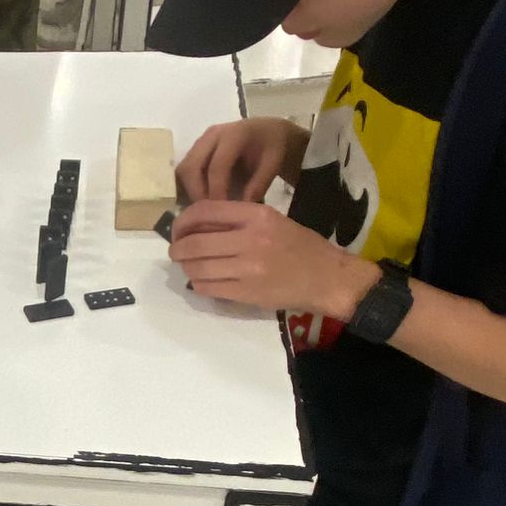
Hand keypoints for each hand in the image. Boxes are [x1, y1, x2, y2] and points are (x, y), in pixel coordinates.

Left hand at [169, 198, 377, 315]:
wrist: (328, 278)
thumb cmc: (301, 246)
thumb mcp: (272, 220)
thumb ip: (237, 220)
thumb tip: (197, 225)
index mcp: (257, 215)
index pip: (205, 211)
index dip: (183, 221)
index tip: (179, 229)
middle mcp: (250, 240)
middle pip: (195, 243)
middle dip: (178, 248)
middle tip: (176, 251)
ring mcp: (248, 269)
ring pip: (197, 268)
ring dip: (186, 268)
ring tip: (189, 267)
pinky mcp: (247, 294)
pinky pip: (208, 288)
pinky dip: (198, 284)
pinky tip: (202, 281)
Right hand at [175, 116, 301, 204]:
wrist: (268, 132)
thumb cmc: (272, 147)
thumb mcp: (273, 164)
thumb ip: (259, 185)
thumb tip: (239, 209)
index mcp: (235, 134)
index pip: (217, 166)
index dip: (216, 191)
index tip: (221, 212)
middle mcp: (213, 135)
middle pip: (192, 166)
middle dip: (197, 194)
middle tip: (208, 215)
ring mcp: (201, 141)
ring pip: (183, 169)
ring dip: (189, 192)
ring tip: (204, 210)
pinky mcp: (196, 149)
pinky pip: (184, 170)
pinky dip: (187, 188)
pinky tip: (199, 203)